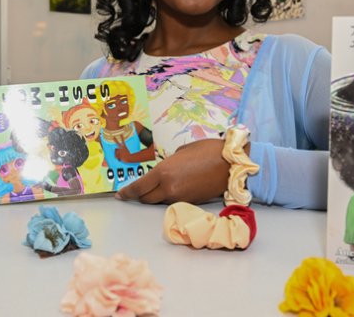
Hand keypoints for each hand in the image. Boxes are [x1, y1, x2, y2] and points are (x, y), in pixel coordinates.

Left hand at [115, 139, 229, 203]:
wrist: (232, 163)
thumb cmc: (208, 150)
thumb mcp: (182, 152)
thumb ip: (168, 164)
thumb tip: (164, 172)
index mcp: (164, 172)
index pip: (138, 188)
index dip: (127, 193)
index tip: (121, 195)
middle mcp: (169, 188)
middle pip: (146, 198)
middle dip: (140, 195)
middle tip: (137, 190)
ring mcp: (180, 198)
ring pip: (160, 201)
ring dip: (156, 195)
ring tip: (160, 185)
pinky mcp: (190, 203)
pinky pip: (173, 202)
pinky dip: (170, 196)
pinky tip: (176, 187)